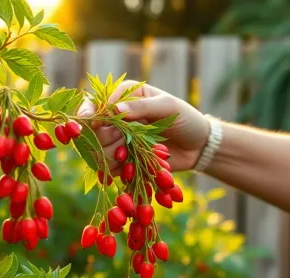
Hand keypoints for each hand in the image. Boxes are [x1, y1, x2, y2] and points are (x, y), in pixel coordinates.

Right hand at [77, 80, 210, 173]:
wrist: (198, 146)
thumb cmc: (186, 119)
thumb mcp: (167, 107)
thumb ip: (141, 107)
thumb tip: (114, 109)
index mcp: (125, 95)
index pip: (97, 102)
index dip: (91, 114)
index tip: (98, 124)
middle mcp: (117, 116)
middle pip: (94, 129)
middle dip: (106, 138)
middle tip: (124, 141)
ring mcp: (119, 138)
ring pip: (98, 150)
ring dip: (113, 155)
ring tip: (132, 156)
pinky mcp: (123, 158)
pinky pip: (109, 167)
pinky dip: (119, 169)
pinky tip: (131, 168)